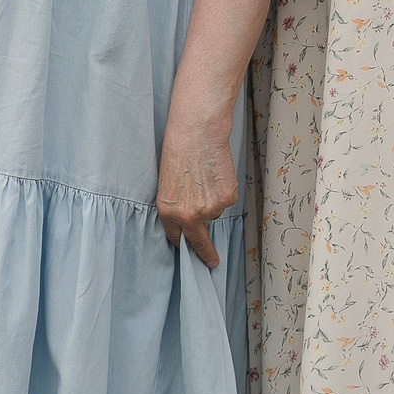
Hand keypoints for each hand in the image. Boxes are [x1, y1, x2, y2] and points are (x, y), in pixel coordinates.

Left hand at [156, 103, 238, 267]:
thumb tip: (188, 218)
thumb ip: (176, 204)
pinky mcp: (227, 198)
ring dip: (212, 202)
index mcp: (168, 212)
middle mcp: (189, 215)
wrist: (197, 131)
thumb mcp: (166, 182)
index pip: (176, 237)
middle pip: (199, 240)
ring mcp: (210, 208)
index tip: (189, 250)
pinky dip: (223, 191)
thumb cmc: (178, 149)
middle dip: (206, 254)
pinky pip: (226, 201)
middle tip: (212, 262)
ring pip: (214, 213)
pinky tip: (215, 174)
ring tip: (205, 177)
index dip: (183, 242)